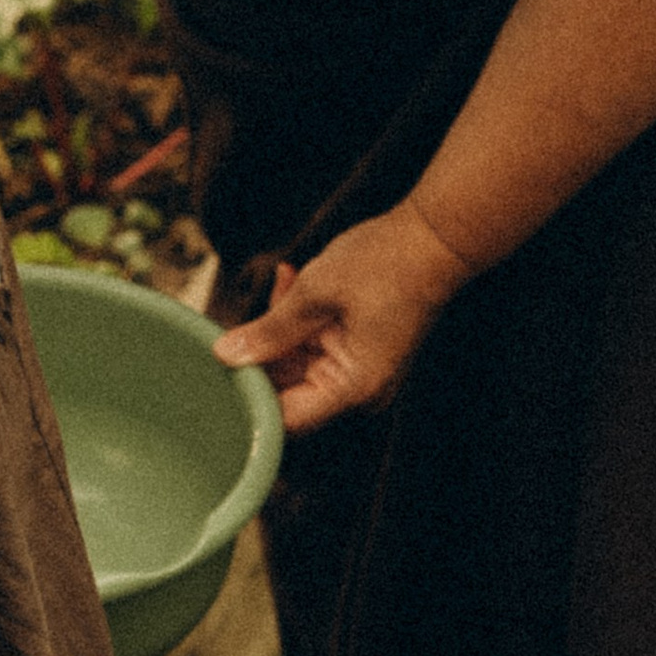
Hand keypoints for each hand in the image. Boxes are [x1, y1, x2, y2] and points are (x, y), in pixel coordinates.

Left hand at [213, 200, 471, 436]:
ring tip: (286, 282)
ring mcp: (360, 371)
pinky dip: (299, 320)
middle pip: (288, 390)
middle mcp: (358, 389)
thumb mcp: (313, 295)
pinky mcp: (358, 352)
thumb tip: (227, 357)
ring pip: (296, 363)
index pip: (286, 418)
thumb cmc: (384, 264)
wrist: (435, 237)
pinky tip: (294, 282)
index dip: (250, 396)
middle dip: (262, 350)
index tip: (220, 367)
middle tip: (249, 309)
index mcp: (352, 387)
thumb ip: (268, 331)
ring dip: (280, 327)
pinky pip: (315, 346)